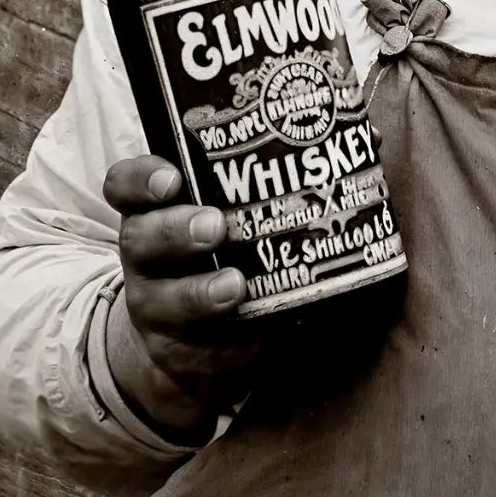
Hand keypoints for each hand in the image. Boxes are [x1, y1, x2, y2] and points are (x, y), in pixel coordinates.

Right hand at [102, 156, 267, 440]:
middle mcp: (146, 260)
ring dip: (200, 292)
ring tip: (234, 287)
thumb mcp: (234, 215)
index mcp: (155, 212)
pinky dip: (234, 346)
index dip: (142, 179)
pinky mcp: (182, 356)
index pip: (126, 186)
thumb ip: (283, 179)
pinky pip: (202, 352)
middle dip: (176, 230)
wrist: (193, 345)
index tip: (172, 176)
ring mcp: (158, 310)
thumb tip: (369, 140)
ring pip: (165, 300)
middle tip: (215, 226)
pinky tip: (262, 340)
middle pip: (141, 238)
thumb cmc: (226, 255)